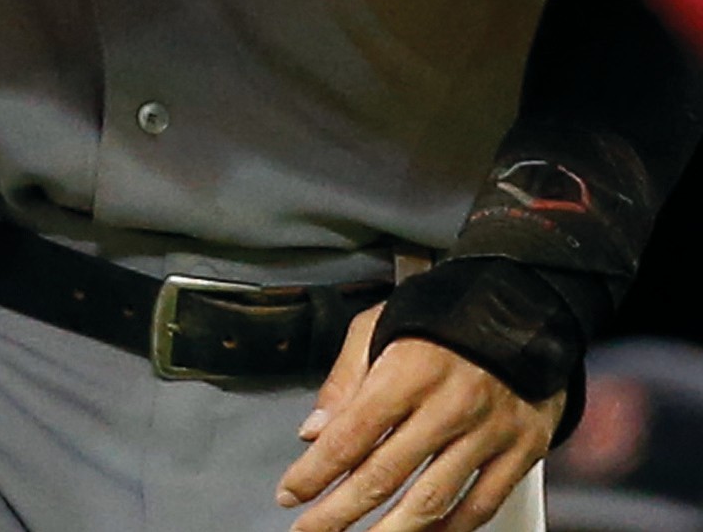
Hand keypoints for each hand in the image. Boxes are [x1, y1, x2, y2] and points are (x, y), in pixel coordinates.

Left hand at [276, 311, 564, 531]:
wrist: (523, 304)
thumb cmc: (439, 315)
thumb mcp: (378, 325)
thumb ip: (345, 380)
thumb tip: (312, 433)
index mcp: (407, 370)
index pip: (352, 434)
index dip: (316, 471)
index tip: (289, 494)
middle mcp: (448, 406)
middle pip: (385, 474)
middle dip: (340, 512)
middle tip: (308, 531)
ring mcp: (488, 432)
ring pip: (432, 499)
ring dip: (391, 530)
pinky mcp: (522, 450)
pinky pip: (482, 504)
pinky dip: (450, 528)